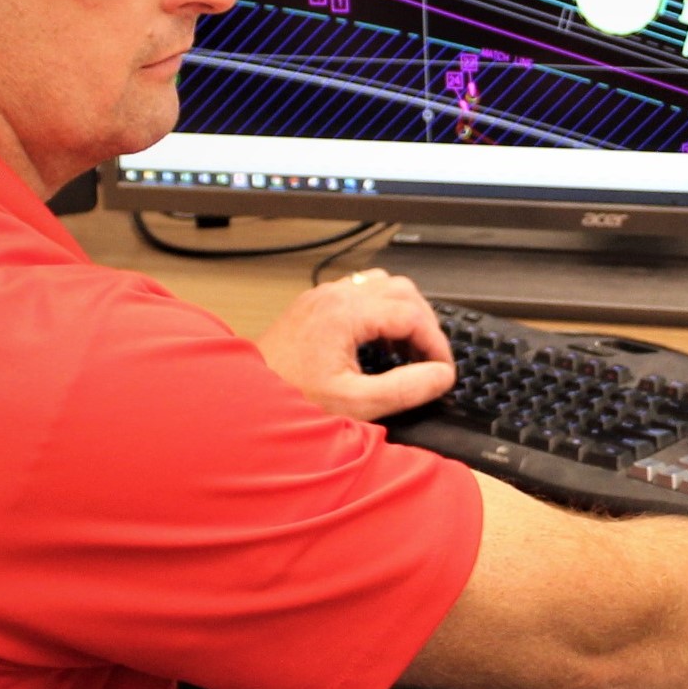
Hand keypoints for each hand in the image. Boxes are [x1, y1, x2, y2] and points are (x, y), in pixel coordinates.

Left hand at [256, 268, 455, 420]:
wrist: (243, 401)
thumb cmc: (291, 399)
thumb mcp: (357, 403)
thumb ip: (406, 388)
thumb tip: (441, 376)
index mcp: (344, 313)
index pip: (411, 314)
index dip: (436, 343)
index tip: (443, 369)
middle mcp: (333, 295)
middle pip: (402, 290)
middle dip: (424, 323)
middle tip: (431, 358)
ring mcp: (322, 296)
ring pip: (382, 285)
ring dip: (404, 312)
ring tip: (408, 349)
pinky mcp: (314, 305)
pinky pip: (360, 292)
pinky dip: (381, 311)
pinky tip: (378, 343)